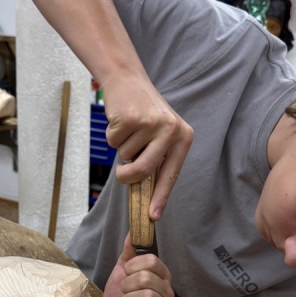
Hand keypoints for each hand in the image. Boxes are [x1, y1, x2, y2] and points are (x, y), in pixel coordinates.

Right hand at [102, 73, 193, 220]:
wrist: (128, 80)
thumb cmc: (144, 113)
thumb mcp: (160, 134)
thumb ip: (157, 158)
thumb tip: (147, 195)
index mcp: (183, 137)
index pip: (171, 174)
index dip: (160, 197)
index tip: (152, 216)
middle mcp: (171, 130)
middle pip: (144, 170)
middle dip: (127, 176)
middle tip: (121, 173)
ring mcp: (151, 123)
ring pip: (125, 155)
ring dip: (121, 145)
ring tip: (129, 128)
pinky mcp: (131, 117)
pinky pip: (114, 142)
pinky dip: (112, 134)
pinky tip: (120, 119)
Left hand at [102, 234, 173, 296]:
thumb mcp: (122, 273)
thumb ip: (128, 254)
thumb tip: (132, 232)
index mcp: (161, 275)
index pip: (152, 260)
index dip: (133, 265)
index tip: (126, 273)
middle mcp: (168, 291)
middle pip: (146, 278)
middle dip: (127, 285)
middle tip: (124, 292)